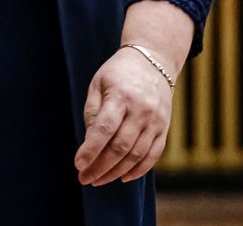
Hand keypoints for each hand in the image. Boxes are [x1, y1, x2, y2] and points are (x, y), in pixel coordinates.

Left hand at [74, 46, 173, 185]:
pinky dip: (138, 170)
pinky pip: (153, 155)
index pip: (104, 129)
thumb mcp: (98, 84)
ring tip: (98, 180)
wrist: (152, 61)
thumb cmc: (117, 73)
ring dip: (116, 172)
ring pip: (136, 155)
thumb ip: (93, 112)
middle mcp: (141, 110)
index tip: (78, 165)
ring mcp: (156, 121)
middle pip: (120, 146)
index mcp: (120, 96)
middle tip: (85, 179)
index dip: (91, 149)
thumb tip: (89, 142)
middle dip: (100, 167)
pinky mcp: (165, 128)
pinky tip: (122, 177)